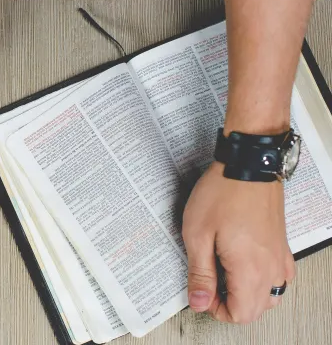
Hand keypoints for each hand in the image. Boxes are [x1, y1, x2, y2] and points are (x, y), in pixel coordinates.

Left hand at [182, 162, 294, 322]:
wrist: (248, 164)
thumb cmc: (222, 192)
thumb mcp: (197, 234)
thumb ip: (200, 273)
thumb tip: (199, 302)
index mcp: (250, 269)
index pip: (241, 314)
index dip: (217, 310)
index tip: (202, 292)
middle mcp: (271, 267)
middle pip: (256, 309)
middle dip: (230, 304)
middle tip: (209, 283)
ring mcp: (279, 256)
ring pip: (270, 296)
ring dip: (247, 294)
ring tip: (223, 273)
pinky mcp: (281, 245)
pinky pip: (279, 277)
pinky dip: (262, 280)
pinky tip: (243, 264)